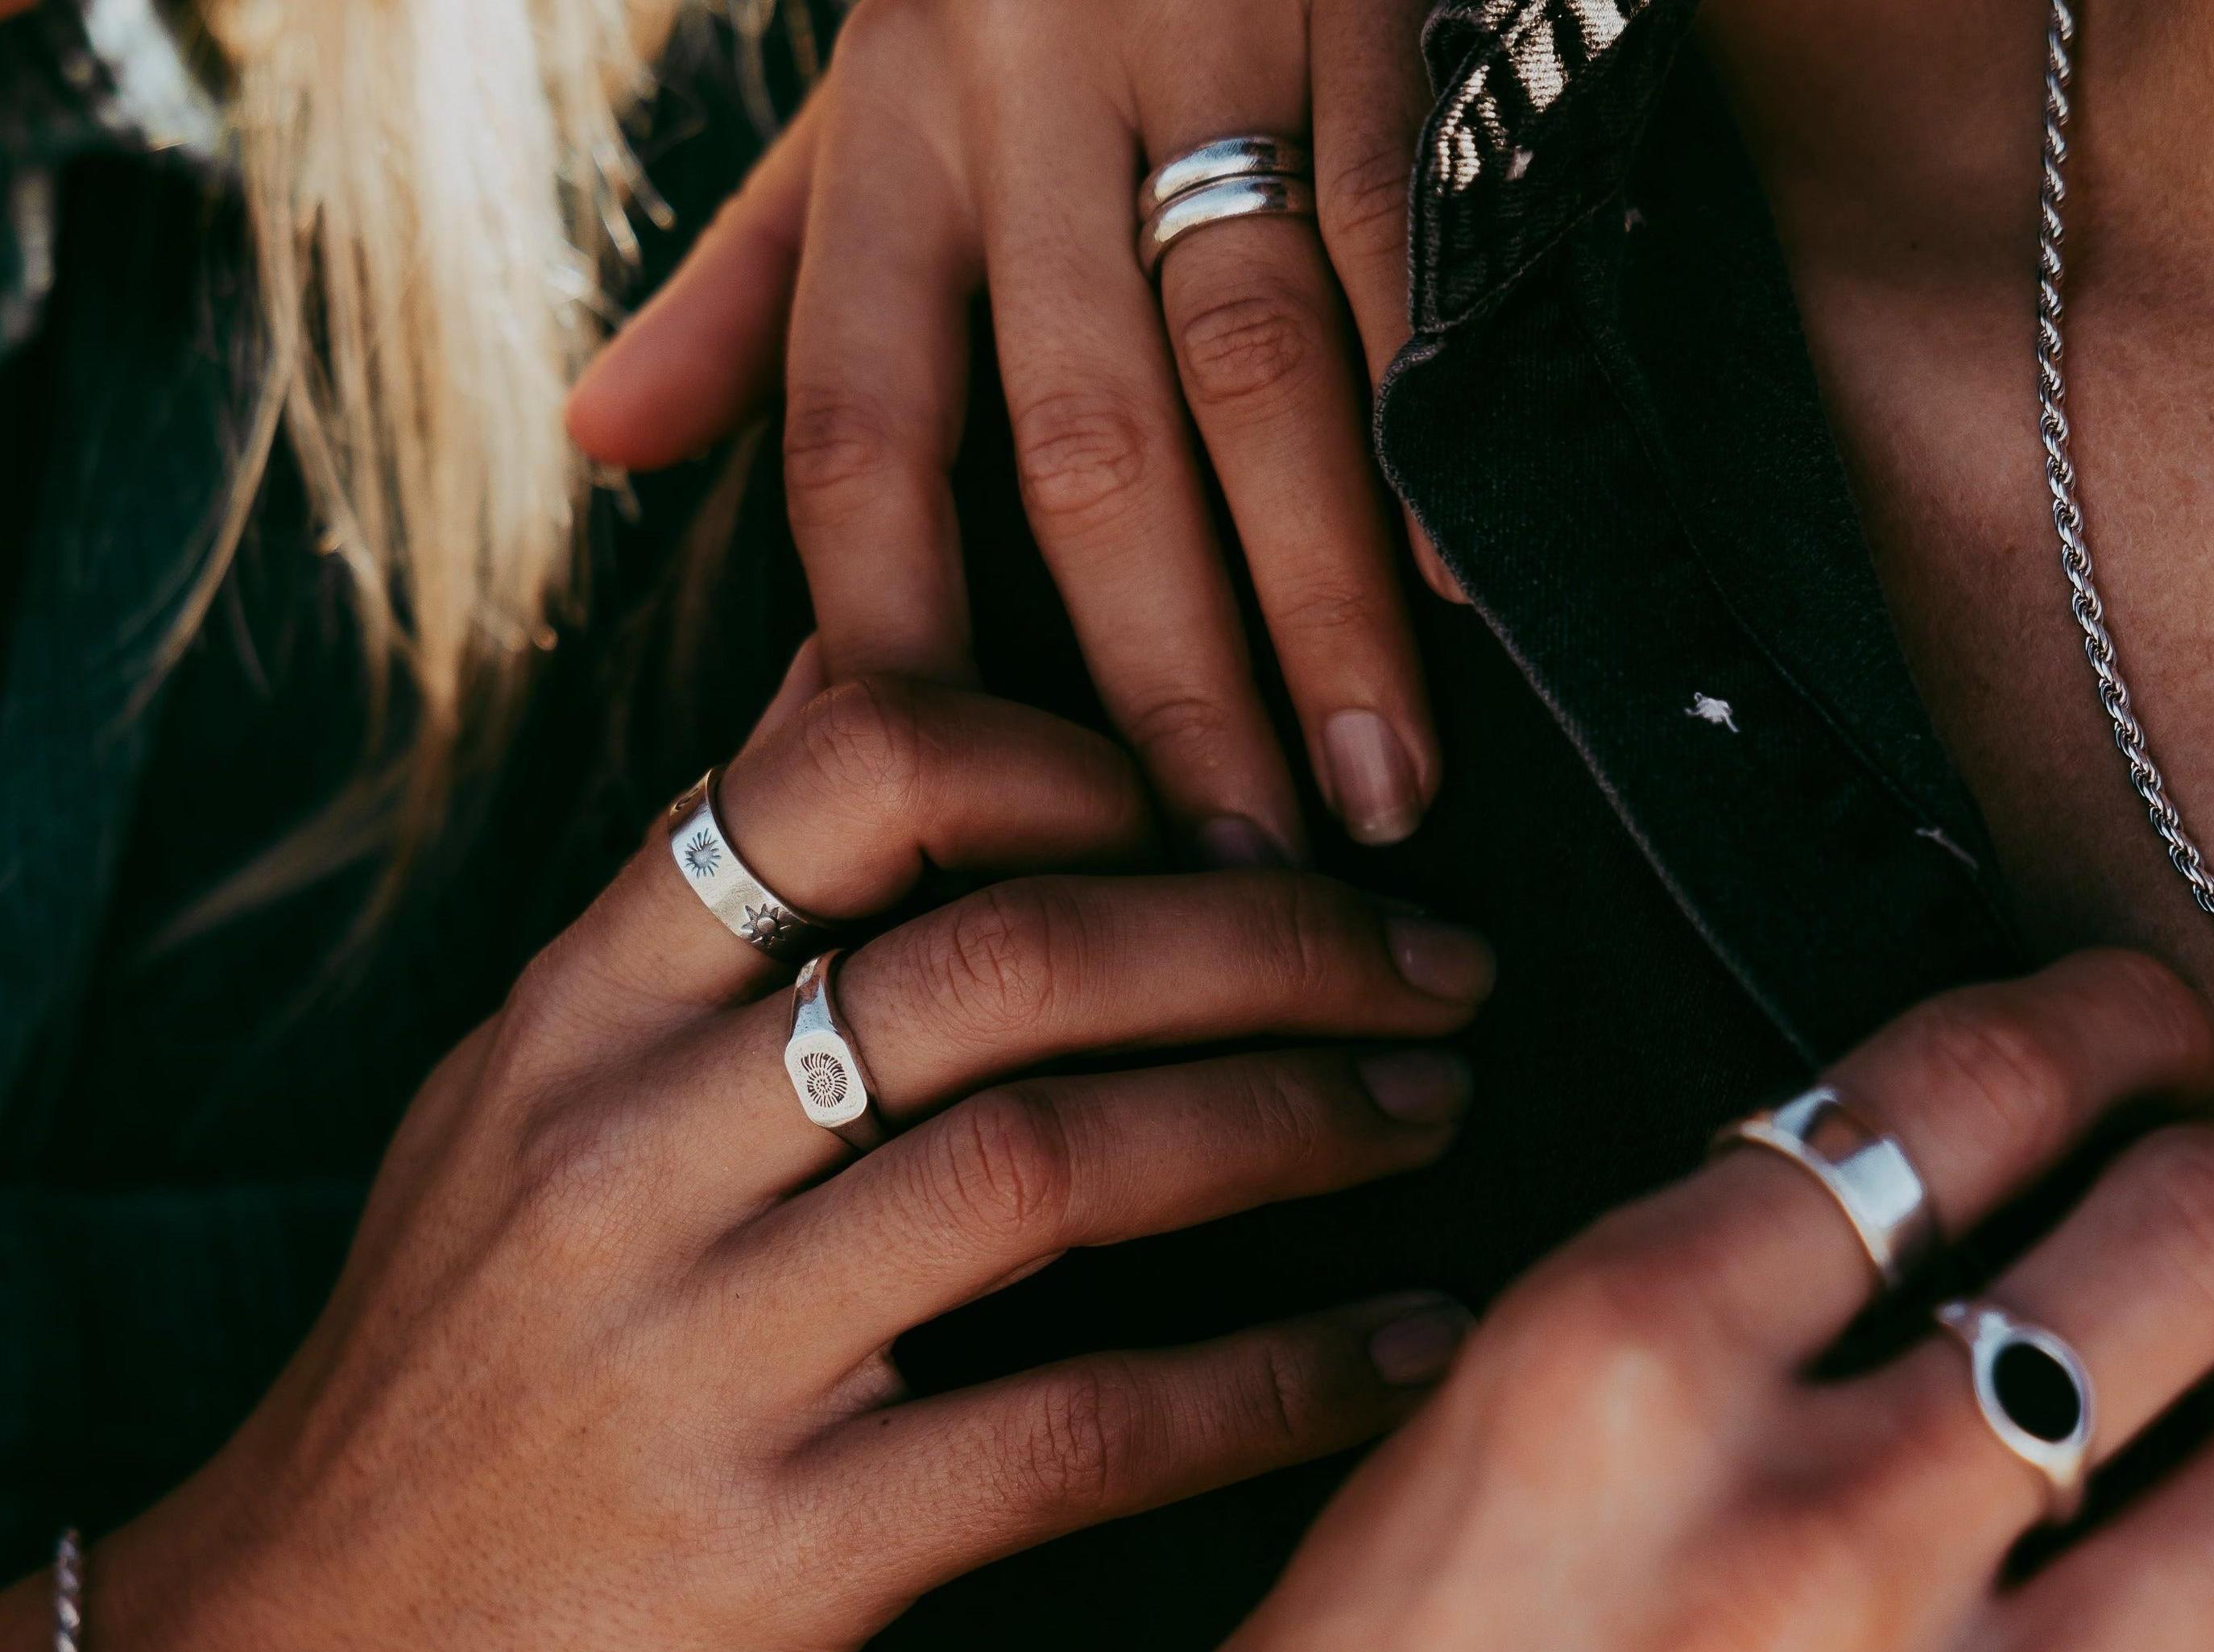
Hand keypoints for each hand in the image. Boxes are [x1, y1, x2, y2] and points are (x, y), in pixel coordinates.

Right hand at [0, 660, 1489, 1651]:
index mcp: (576, 1023)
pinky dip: (1268, 1383)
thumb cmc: (443, 1389)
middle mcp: (634, 1153)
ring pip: (1051, 1166)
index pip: (837, 777)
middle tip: (1433, 960)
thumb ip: (687, 930)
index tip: (1220, 809)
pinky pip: (1073, 1434)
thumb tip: (852, 705)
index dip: (1068, 756)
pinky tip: (1399, 1355)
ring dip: (1291, 1120)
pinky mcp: (778, 1551)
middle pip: (999, 957)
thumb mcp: (511, 1115)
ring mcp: (704, 1352)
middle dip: (1263, 937)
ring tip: (1433, 1110)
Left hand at [567, 0, 1449, 861]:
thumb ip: (758, 272)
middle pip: (1084, 455)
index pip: (855, 426)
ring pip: (1264, 385)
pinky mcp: (1389, 21)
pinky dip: (1441, 438)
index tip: (957, 834)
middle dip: (1162, 687)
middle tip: (1223, 875)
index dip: (893, 641)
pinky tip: (1478, 599)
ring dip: (1324, 613)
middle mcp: (1034, 98)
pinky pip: (1412, 261)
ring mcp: (1222, 54)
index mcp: (896, 132)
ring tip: (1372, 801)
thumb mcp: (866, 86)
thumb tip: (607, 447)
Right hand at [783, 952, 2213, 1651]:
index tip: (2130, 1043)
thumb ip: (1668, 1351)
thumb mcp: (1427, 1491)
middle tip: (2195, 1233)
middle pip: (2185, 1247)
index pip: (1953, 1090)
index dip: (2088, 1030)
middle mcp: (1798, 1548)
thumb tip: (1899, 1249)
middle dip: (2208, 1203)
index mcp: (1610, 1379)